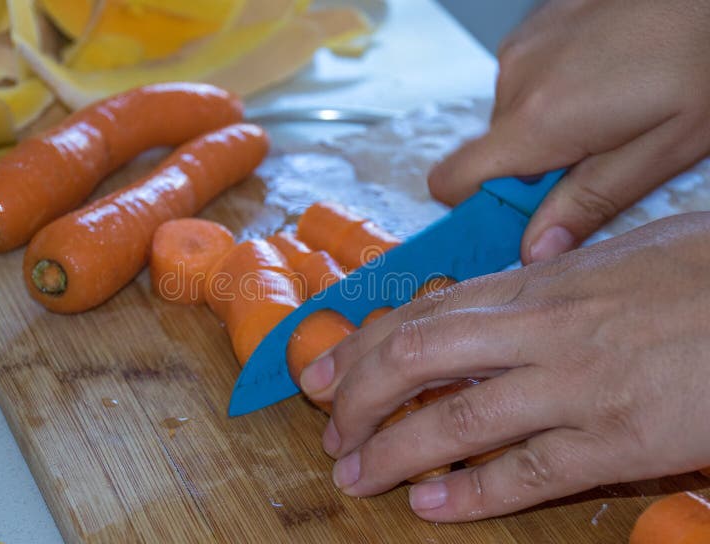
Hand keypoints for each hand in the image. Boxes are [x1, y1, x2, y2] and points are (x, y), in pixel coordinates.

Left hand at [299, 212, 709, 521]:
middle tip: (329, 431)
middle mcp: (542, 329)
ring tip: (356, 476)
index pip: (421, 313)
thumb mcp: (613, 256)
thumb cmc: (701, 272)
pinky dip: (471, 494)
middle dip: (356, 397)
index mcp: (537, 283)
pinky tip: (429, 506)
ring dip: (393, 452)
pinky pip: (527, 472)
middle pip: (415, 360)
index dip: (359, 345)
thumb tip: (502, 291)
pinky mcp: (620, 442)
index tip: (320, 370)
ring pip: (456, 420)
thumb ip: (548, 279)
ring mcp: (577, 386)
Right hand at [428, 0, 709, 262]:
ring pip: (510, 120)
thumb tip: (536, 251)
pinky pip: (523, 84)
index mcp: (540, 120)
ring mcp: (523, 48)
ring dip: (545, 132)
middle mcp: (516, 80)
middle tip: (595, 162)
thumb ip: (590, 203)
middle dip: (532, 172)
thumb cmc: (706, 56)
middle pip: (490, 156)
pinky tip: (601, 83)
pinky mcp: (535, 29)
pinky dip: (551, 96)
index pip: (452, 181)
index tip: (513, 222)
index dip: (473, 209)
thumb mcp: (662, 151)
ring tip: (607, 114)